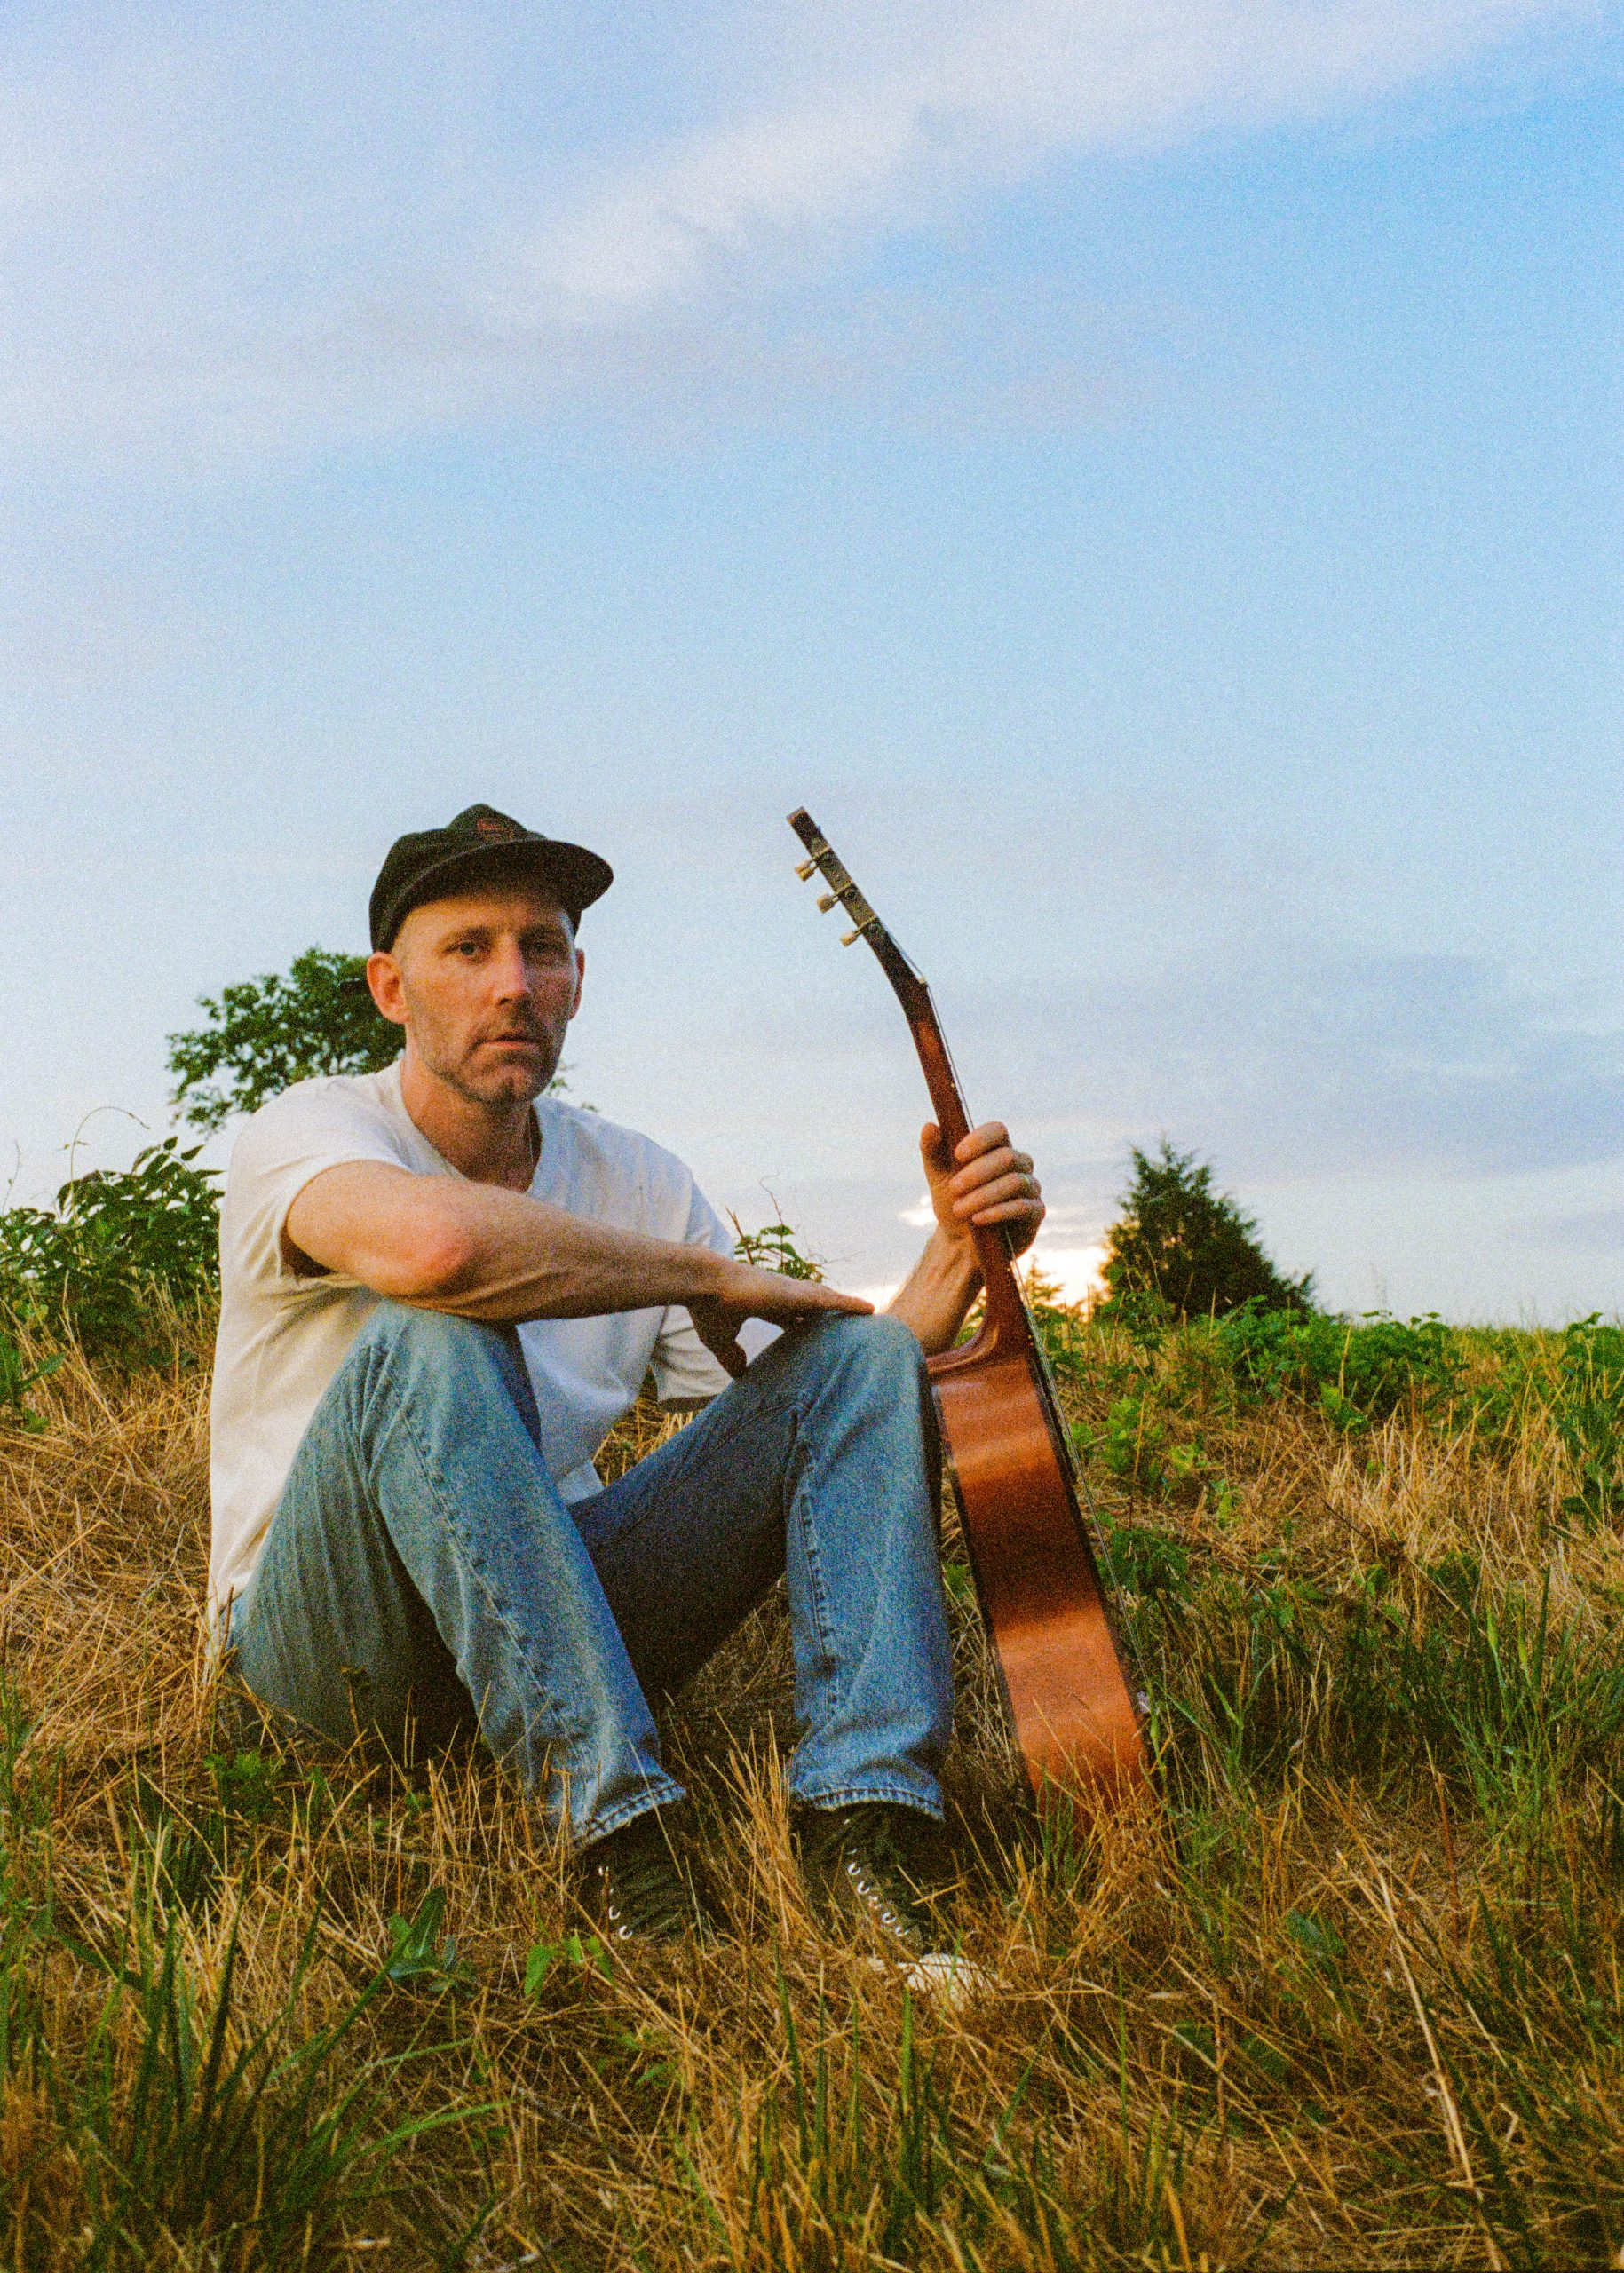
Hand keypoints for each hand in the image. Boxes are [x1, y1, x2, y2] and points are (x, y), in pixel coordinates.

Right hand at [688, 1257, 872, 1380]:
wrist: (705, 1286)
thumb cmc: (709, 1308)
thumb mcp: (720, 1339)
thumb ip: (731, 1356)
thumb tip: (739, 1376)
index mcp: (765, 1302)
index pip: (790, 1314)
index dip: (802, 1323)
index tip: (813, 1335)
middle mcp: (782, 1293)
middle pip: (814, 1305)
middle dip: (829, 1315)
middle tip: (847, 1329)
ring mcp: (792, 1291)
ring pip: (828, 1301)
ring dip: (846, 1309)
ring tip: (868, 1317)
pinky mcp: (798, 1293)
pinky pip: (833, 1301)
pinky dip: (851, 1305)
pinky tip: (869, 1310)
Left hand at [921, 1120, 1044, 1261]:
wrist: (959, 1242)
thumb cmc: (952, 1202)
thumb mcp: (937, 1177)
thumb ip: (932, 1151)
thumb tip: (929, 1126)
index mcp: (997, 1148)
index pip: (998, 1130)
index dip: (980, 1139)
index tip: (958, 1155)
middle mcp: (1019, 1164)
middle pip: (1007, 1157)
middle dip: (977, 1173)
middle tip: (953, 1188)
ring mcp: (1030, 1188)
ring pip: (1014, 1182)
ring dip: (983, 1195)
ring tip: (959, 1209)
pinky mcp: (1035, 1213)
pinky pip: (1023, 1207)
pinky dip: (998, 1212)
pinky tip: (978, 1219)